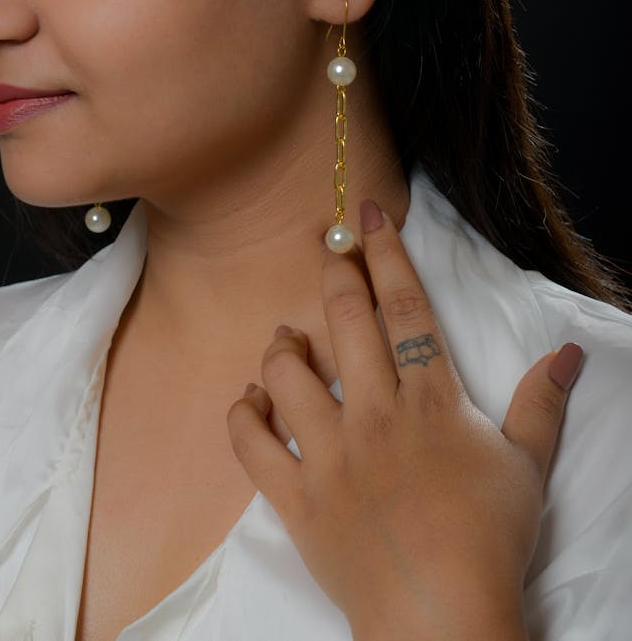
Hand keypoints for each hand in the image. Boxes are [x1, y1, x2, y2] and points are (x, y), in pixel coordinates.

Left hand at [227, 200, 582, 640]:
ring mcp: (329, 456)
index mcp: (430, 401)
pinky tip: (251, 397)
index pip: (405, 308)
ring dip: (282, 345)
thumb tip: (569, 350)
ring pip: (287, 375)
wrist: (443, 621)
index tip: (367, 213)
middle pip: (345, 323)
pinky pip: (252, 444)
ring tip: (287, 337)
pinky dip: (243, 413)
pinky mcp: (297, 498)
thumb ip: (542, 403)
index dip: (385, 253)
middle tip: (324, 246)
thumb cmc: (488, 540)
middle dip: (333, 273)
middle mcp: (373, 416)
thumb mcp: (527, 466)